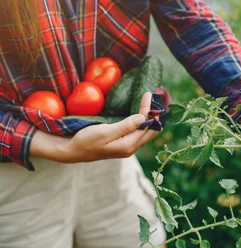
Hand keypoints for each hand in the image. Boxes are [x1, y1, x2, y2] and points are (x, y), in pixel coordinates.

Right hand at [31, 92, 160, 162]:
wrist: (72, 151)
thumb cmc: (86, 140)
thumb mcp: (104, 132)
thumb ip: (125, 126)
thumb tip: (143, 118)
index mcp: (128, 145)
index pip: (145, 125)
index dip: (148, 109)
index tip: (148, 94)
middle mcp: (131, 148)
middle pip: (151, 131)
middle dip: (156, 116)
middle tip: (157, 99)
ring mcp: (127, 147)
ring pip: (147, 133)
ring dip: (151, 120)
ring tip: (153, 105)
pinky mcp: (123, 144)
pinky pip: (139, 133)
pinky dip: (144, 123)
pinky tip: (143, 115)